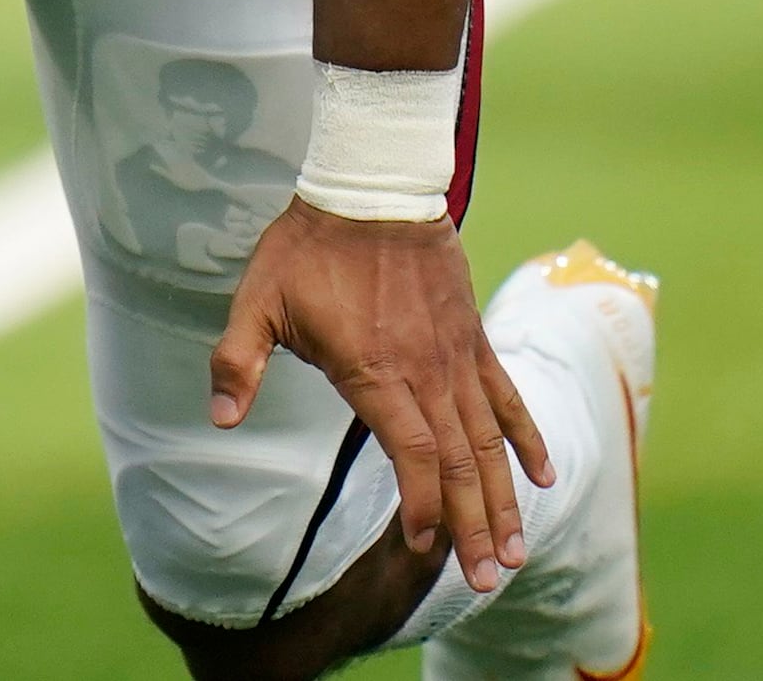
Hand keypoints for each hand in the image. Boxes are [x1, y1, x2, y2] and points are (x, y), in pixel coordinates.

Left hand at [210, 196, 550, 597]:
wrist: (372, 183)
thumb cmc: (308, 246)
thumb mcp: (258, 299)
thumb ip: (238, 360)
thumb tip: (220, 417)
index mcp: (376, 371)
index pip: (412, 452)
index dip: (423, 503)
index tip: (425, 546)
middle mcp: (425, 371)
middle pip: (461, 459)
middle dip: (474, 524)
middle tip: (488, 578)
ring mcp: (455, 355)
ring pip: (489, 437)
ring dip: (503, 496)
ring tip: (515, 550)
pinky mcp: (471, 337)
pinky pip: (505, 393)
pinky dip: (525, 435)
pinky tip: (542, 474)